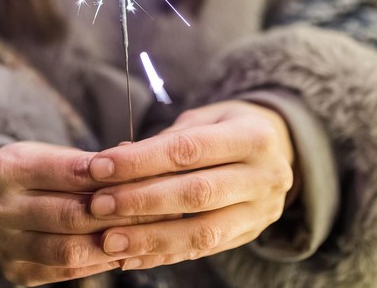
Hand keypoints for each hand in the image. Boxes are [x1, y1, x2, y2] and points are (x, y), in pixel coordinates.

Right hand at [0, 141, 170, 285]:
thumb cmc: (31, 172)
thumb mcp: (49, 153)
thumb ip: (89, 163)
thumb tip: (139, 161)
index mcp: (7, 168)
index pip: (68, 173)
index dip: (111, 176)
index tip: (150, 175)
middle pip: (71, 215)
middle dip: (120, 213)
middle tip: (161, 209)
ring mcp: (3, 245)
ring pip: (69, 250)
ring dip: (113, 244)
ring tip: (147, 235)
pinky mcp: (15, 273)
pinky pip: (64, 272)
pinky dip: (98, 263)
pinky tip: (124, 253)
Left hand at [86, 100, 294, 270]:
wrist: (277, 150)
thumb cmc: (227, 127)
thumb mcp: (205, 119)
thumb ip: (167, 141)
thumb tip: (117, 159)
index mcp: (254, 137)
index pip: (189, 150)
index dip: (141, 160)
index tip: (100, 166)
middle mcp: (265, 176)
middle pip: (197, 193)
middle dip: (142, 200)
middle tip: (99, 205)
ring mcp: (262, 211)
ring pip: (203, 231)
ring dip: (151, 238)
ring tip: (110, 240)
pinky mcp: (250, 234)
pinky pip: (203, 250)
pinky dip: (164, 255)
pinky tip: (131, 256)